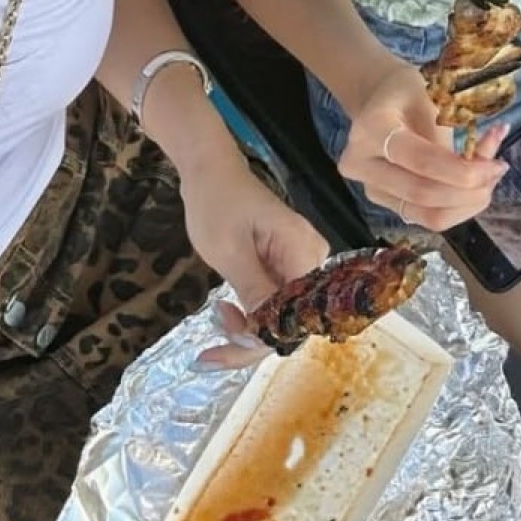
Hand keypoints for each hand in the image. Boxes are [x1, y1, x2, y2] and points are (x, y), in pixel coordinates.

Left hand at [178, 150, 328, 366]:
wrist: (209, 169)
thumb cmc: (216, 202)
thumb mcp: (229, 251)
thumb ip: (252, 292)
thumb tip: (264, 338)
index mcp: (304, 251)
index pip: (297, 315)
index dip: (262, 340)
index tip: (223, 350)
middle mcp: (311, 259)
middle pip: (291, 319)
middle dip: (252, 337)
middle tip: (210, 348)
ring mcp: (298, 262)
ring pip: (281, 314)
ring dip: (248, 326)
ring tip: (217, 318)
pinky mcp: (283, 264)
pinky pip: (274, 300)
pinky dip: (249, 313)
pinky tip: (225, 313)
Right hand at [340, 59, 507, 230]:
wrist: (379, 101)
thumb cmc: (409, 92)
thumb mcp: (433, 93)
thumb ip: (457, 129)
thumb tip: (490, 158)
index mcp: (372, 128)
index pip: (420, 160)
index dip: (463, 170)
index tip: (497, 163)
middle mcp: (362, 164)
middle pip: (422, 194)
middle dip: (470, 190)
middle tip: (498, 170)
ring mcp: (372, 189)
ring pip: (428, 215)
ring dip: (469, 202)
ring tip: (489, 177)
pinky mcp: (388, 204)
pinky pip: (431, 218)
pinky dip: (461, 207)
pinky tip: (476, 185)